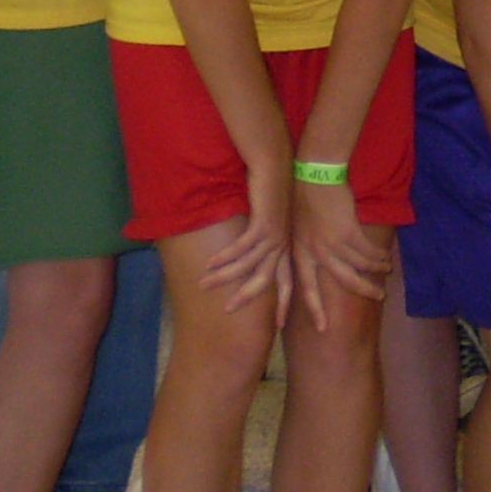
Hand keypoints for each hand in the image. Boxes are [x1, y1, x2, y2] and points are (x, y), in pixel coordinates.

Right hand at [199, 155, 292, 313]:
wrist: (277, 165)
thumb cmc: (272, 190)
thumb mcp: (271, 219)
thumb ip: (263, 237)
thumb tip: (250, 254)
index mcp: (286, 247)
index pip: (287, 281)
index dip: (284, 303)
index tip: (279, 327)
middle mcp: (282, 245)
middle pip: (266, 280)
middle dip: (247, 298)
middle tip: (228, 311)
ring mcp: (274, 235)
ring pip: (248, 265)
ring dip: (224, 276)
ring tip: (203, 284)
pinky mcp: (263, 223)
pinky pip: (241, 246)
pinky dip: (225, 256)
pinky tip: (209, 263)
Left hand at [286, 175, 389, 330]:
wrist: (315, 176)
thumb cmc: (305, 198)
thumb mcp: (298, 228)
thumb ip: (308, 247)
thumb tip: (319, 262)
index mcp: (301, 254)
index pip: (306, 289)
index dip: (315, 309)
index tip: (322, 328)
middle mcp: (316, 253)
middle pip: (343, 281)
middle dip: (364, 290)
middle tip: (378, 297)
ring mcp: (333, 244)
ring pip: (360, 266)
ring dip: (376, 271)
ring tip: (387, 273)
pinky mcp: (348, 233)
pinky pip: (368, 251)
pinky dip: (379, 256)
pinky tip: (386, 258)